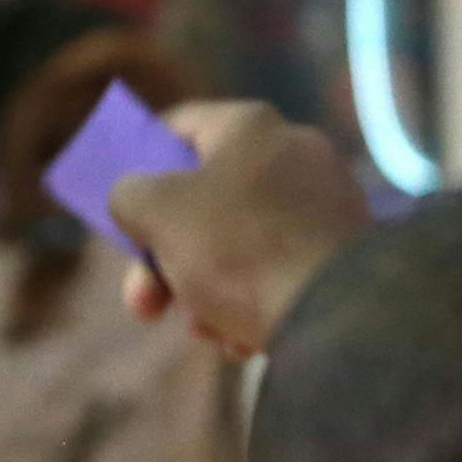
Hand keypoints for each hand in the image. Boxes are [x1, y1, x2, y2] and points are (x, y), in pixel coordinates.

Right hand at [109, 100, 371, 356]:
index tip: (120, 209)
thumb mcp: (160, 213)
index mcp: (248, 126)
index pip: (178, 126)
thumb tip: (133, 195)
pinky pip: (273, 268)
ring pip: (233, 241)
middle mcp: (291, 150)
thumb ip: (129, 194)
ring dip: (201, 288)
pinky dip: (248, 301)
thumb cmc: (237, 250)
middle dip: (161, 257)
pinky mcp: (340, 247)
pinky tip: (242, 335)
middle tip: (144, 303)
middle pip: (201, 198)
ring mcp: (321, 199)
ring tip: (203, 329)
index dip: (139, 163)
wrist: (334, 310)